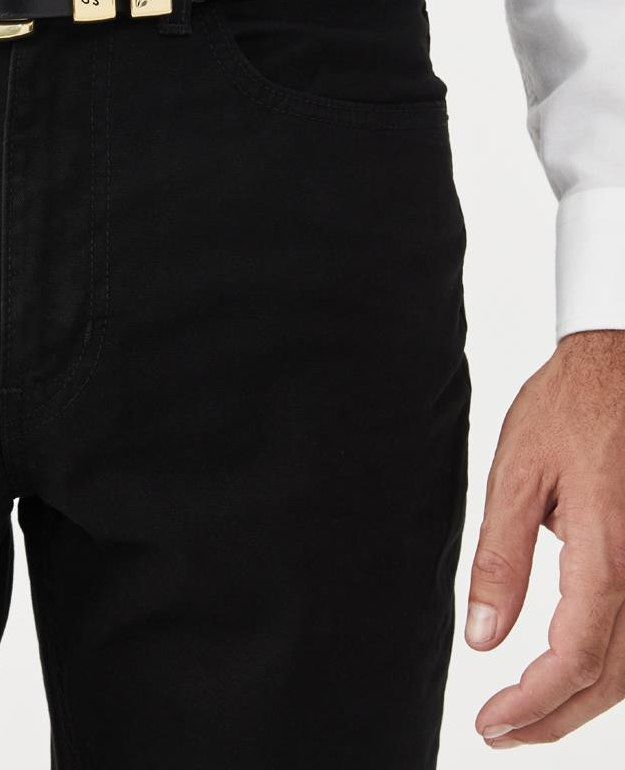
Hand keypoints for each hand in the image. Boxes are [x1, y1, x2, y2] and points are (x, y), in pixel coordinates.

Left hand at [467, 329, 624, 748]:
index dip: (533, 703)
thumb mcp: (515, 474)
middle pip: (614, 678)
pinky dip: (613, 666)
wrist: (620, 362)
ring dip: (586, 700)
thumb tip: (483, 637)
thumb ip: (501, 560)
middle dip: (556, 717)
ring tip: (528, 714)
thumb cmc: (568, 408)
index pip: (575, 657)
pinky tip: (575, 672)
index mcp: (609, 551)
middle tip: (501, 733)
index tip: (489, 723)